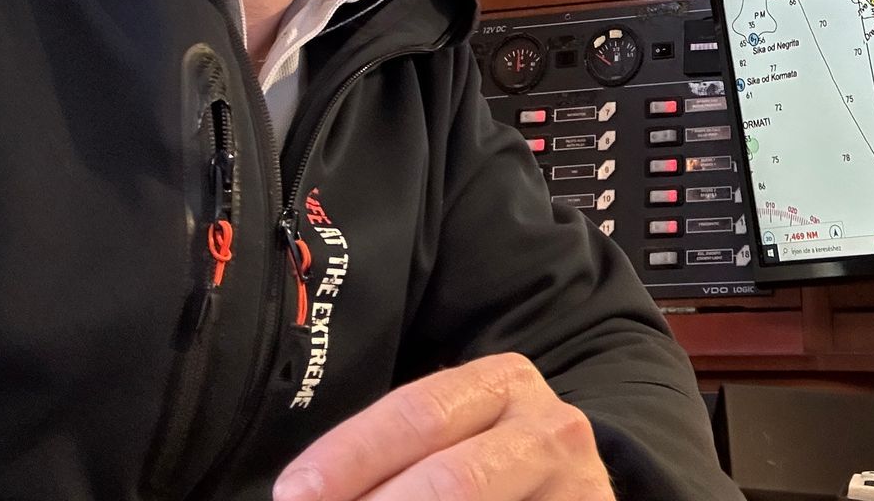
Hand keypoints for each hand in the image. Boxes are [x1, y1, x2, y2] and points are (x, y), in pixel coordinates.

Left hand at [272, 353, 614, 500]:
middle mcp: (550, 428)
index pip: (418, 414)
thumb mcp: (450, 438)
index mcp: (503, 384)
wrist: (565, 492)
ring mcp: (579, 486)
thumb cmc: (488, 464)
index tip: (294, 494)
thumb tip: (302, 497)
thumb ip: (388, 460)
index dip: (352, 456)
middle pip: (453, 478)